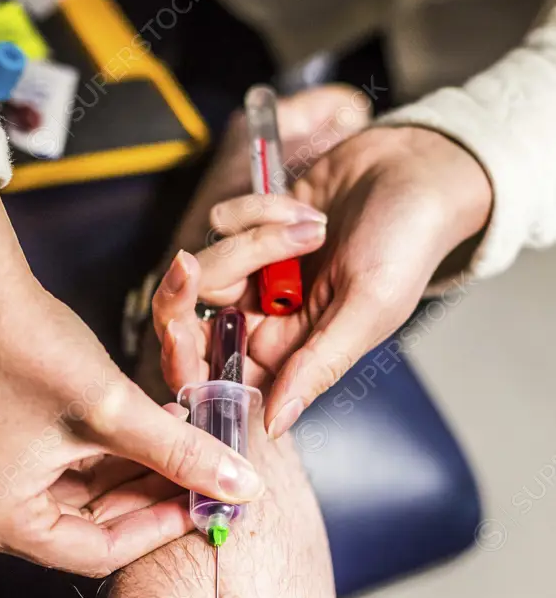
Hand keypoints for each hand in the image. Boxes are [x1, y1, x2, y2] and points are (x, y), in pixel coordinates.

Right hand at [0, 181, 264, 575]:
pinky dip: (107, 454)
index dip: (160, 528)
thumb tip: (245, 487)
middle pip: (88, 526)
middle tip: (203, 476)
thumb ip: (182, 452)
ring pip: (80, 495)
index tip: (206, 504)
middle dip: (150, 497)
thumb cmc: (26, 344)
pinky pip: (61, 468)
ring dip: (134, 472)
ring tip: (186, 445)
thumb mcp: (114, 408)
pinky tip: (152, 428)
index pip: (97, 551)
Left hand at [153, 121, 491, 436]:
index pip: (219, 371)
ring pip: (209, 260)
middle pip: (198, 313)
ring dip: (258, 235)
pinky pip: (223, 220)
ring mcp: (256, 270)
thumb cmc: (407, 244)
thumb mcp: (368, 309)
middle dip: (212, 279)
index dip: (189, 356)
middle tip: (222, 259)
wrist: (417, 170)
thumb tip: (274, 427)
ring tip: (315, 226)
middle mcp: (266, 315)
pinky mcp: (251, 225)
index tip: (181, 328)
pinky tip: (308, 207)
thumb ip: (318, 366)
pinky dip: (262, 207)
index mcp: (290, 350)